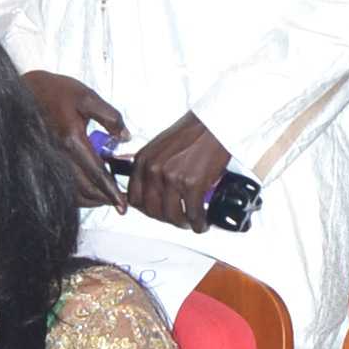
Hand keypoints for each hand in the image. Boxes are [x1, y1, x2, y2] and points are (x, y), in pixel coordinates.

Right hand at [26, 73, 130, 205]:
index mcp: (71, 139)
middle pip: (84, 188)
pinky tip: (87, 190)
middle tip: (119, 202)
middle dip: (103, 198)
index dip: (111, 190)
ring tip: (105, 197)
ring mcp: (49, 160)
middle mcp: (58, 155)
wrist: (24, 90)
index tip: (123, 204)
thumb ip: (110, 117)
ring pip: (72, 191)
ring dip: (90, 199)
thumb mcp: (87, 97)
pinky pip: (61, 186)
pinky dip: (76, 193)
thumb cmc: (55, 91)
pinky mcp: (44, 161)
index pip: (96, 173)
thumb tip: (125, 137)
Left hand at [128, 114, 231, 230]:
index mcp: (143, 161)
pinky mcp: (192, 184)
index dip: (147, 210)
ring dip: (183, 224)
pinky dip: (198, 223)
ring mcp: (171, 178)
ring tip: (191, 222)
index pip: (135, 198)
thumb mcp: (160, 147)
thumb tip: (155, 190)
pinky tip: (203, 223)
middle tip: (178, 219)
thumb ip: (153, 166)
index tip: (158, 212)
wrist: (214, 124)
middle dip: (166, 219)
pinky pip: (193, 213)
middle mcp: (153, 170)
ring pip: (172, 216)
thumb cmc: (192, 133)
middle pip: (152, 211)